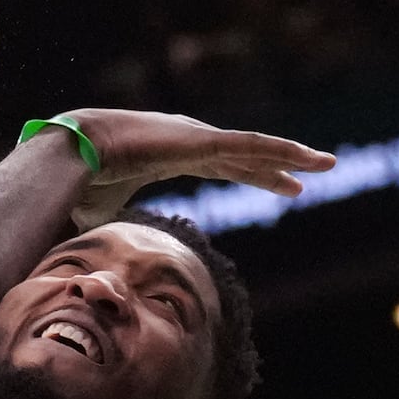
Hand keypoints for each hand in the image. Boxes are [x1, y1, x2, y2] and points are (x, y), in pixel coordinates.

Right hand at [60, 110, 335, 231]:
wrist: (71, 157)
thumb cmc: (81, 182)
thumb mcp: (105, 213)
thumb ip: (115, 229)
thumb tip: (100, 261)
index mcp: (171, 155)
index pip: (221, 166)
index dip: (249, 175)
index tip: (276, 187)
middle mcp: (189, 141)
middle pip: (244, 158)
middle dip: (274, 170)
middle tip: (304, 181)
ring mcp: (198, 137)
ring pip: (256, 149)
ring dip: (292, 157)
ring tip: (327, 164)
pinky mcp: (201, 139)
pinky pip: (252, 147)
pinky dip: (282, 152)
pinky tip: (308, 158)